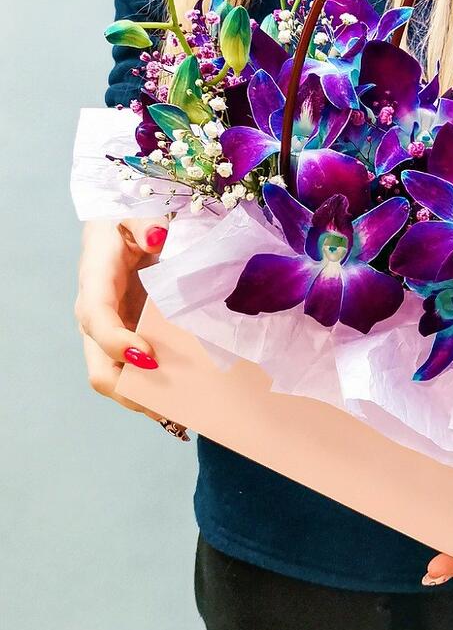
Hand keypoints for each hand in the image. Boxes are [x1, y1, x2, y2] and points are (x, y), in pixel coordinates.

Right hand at [74, 216, 187, 439]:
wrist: (122, 229)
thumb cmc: (129, 224)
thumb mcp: (136, 215)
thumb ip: (144, 224)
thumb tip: (157, 235)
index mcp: (95, 284)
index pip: (96, 320)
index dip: (117, 342)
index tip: (148, 356)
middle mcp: (95, 318)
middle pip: (98, 366)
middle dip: (130, 389)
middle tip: (168, 403)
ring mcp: (109, 334)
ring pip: (114, 379)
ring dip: (144, 399)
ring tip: (180, 414)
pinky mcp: (125, 341)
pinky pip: (131, 374)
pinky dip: (152, 392)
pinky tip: (180, 406)